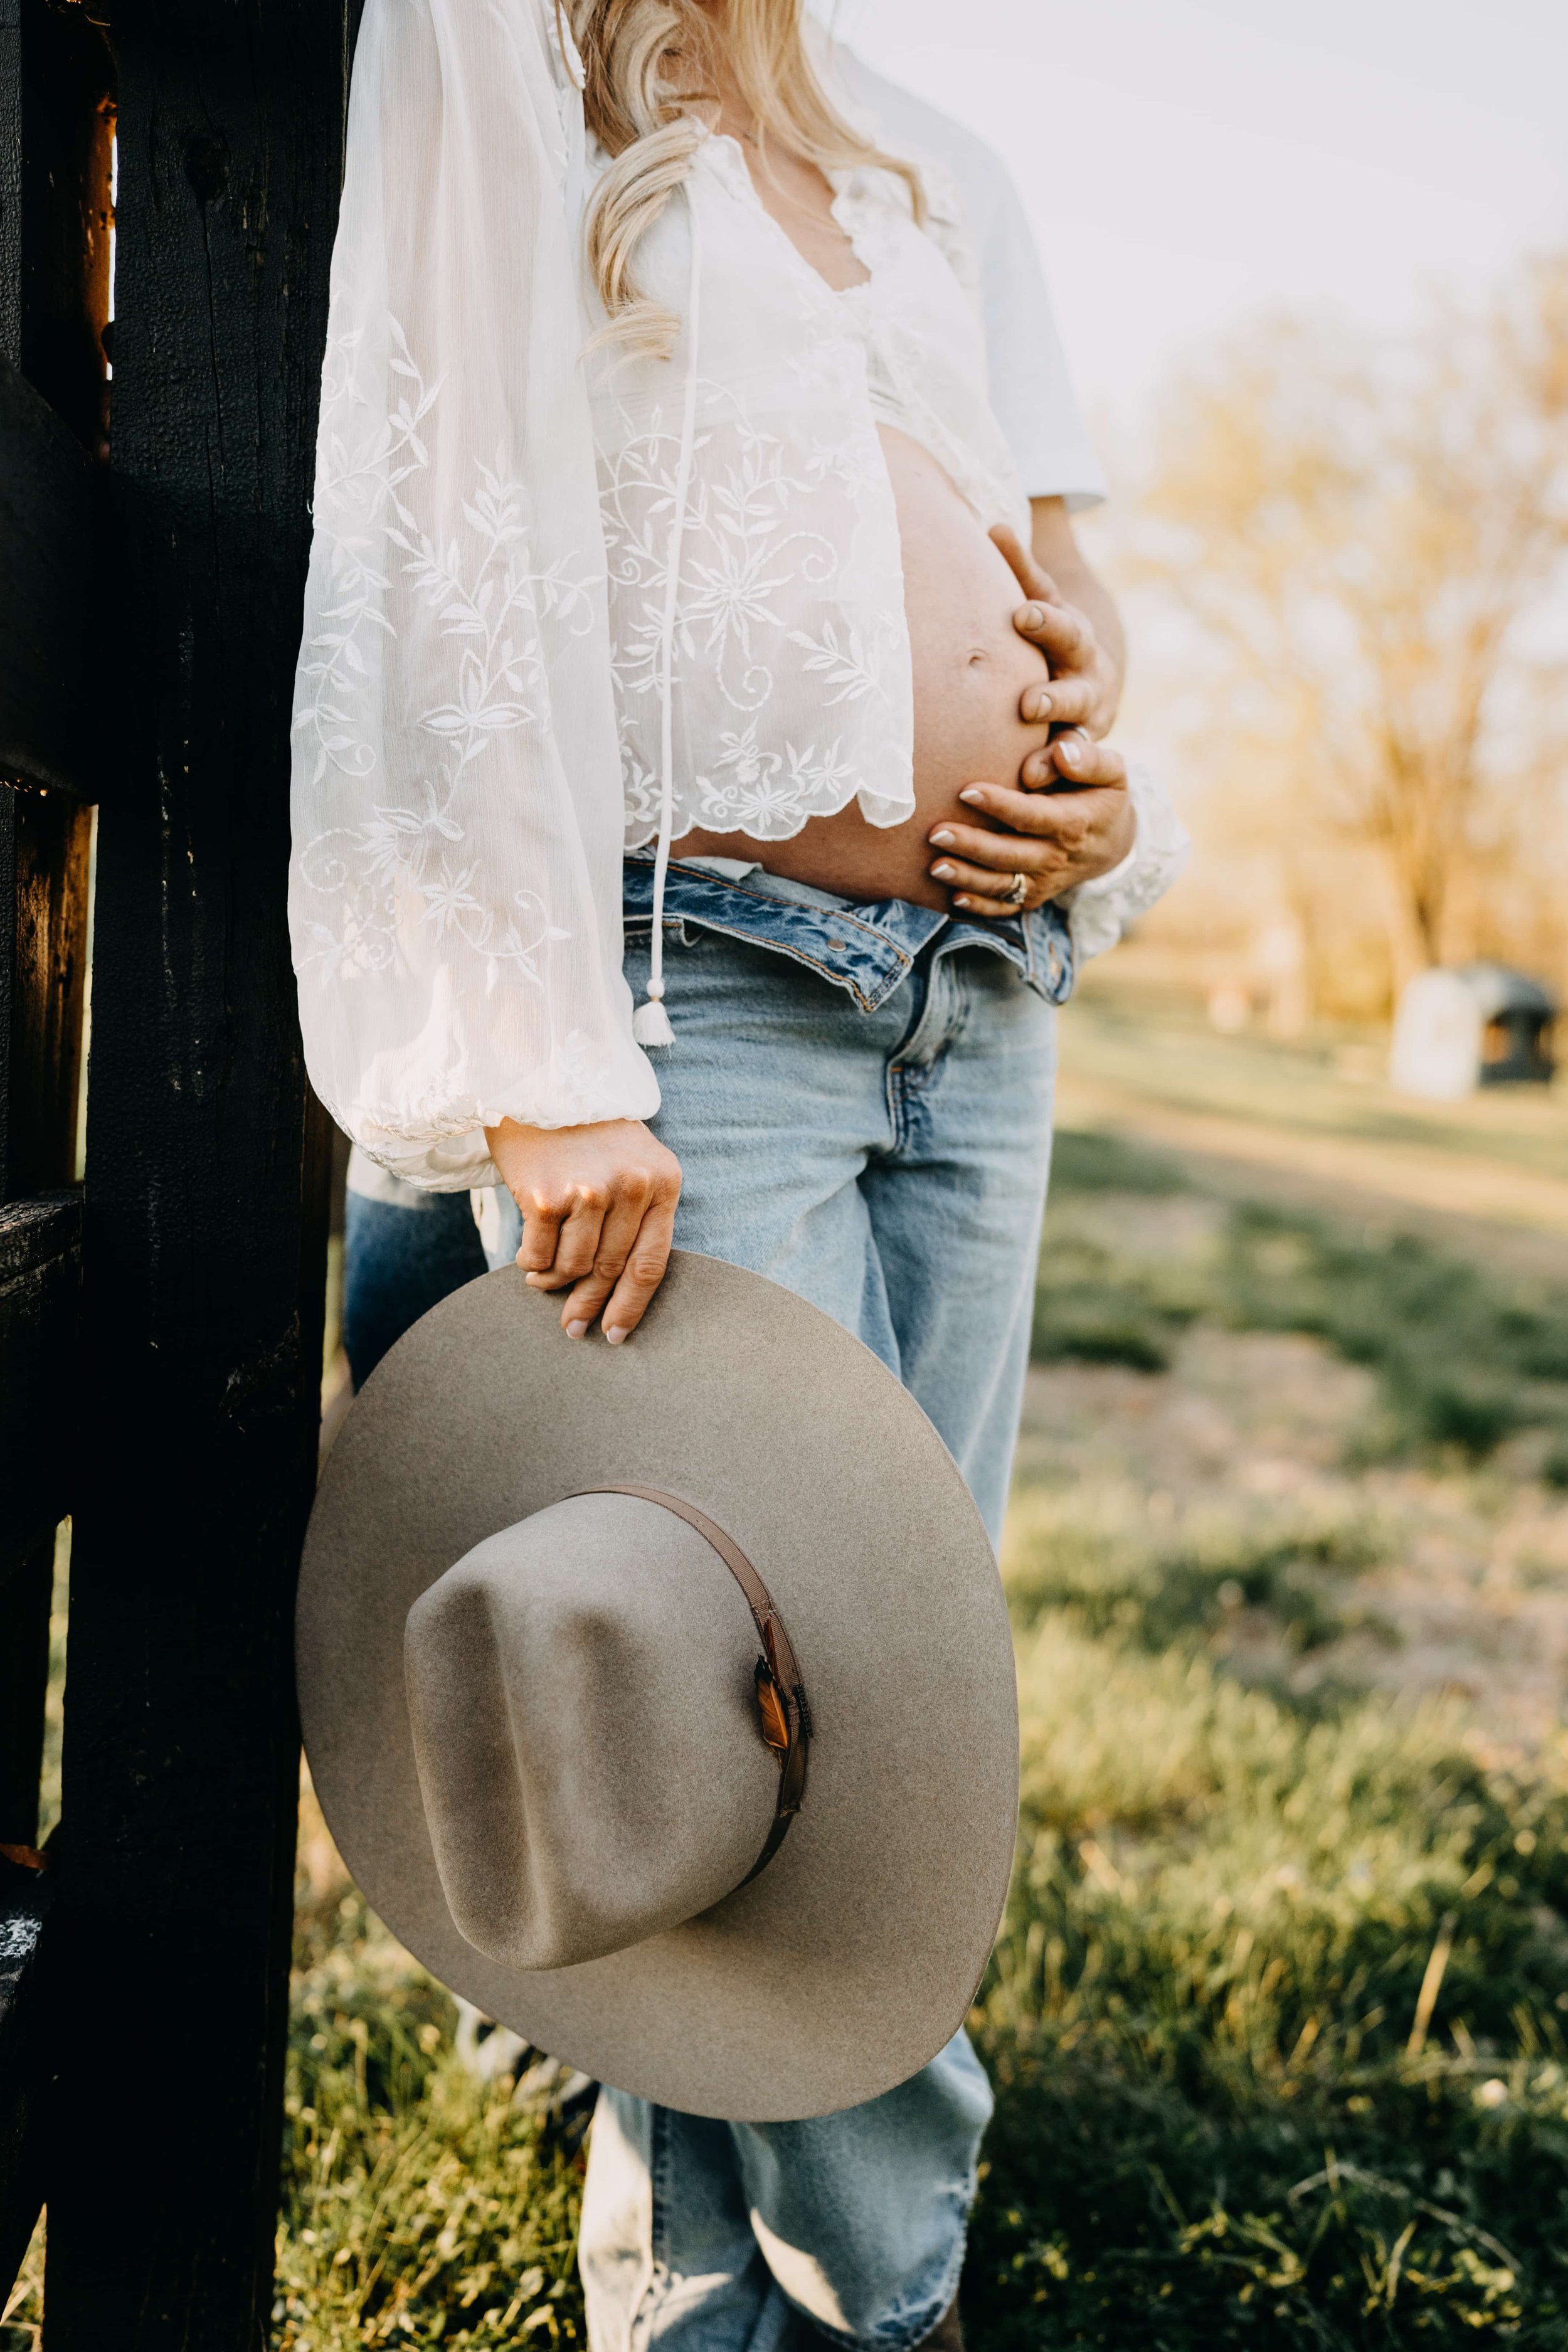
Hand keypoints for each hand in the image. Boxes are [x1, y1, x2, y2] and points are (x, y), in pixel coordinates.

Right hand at [483, 1117, 681, 1342]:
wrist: (539, 1082)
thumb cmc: (587, 1131)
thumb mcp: (634, 1161)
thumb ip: (638, 1213)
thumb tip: (616, 1289)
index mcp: (663, 1182)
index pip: (651, 1263)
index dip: (632, 1306)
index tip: (616, 1334)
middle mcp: (631, 1187)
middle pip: (610, 1271)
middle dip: (589, 1307)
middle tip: (573, 1329)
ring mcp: (589, 1191)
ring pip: (574, 1267)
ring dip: (554, 1283)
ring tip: (542, 1280)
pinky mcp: (547, 1194)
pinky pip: (539, 1256)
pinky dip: (531, 1266)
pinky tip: (527, 1262)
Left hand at [927, 741, 1135, 917]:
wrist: (1113, 843)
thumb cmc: (1103, 796)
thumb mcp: (1112, 772)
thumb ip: (1089, 759)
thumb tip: (1061, 752)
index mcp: (1072, 822)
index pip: (1030, 815)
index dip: (999, 805)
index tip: (966, 791)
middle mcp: (1055, 856)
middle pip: (1008, 854)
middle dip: (971, 845)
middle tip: (935, 831)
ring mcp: (1043, 880)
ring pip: (1001, 884)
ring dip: (967, 877)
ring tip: (934, 866)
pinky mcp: (1033, 895)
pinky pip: (1004, 907)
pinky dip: (980, 906)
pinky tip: (953, 896)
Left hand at [991, 524, 1120, 771]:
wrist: (1093, 683)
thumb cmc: (1052, 638)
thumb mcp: (1043, 603)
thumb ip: (1021, 570)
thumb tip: (994, 524)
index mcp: (1075, 640)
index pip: (1061, 626)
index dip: (1043, 621)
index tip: (1021, 615)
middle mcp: (1088, 685)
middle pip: (1074, 692)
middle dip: (1055, 698)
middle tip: (1029, 705)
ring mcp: (1088, 726)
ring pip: (1076, 744)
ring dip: (1056, 760)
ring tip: (1033, 773)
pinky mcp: (1080, 762)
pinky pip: (1067, 781)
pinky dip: (1052, 794)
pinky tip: (1027, 807)